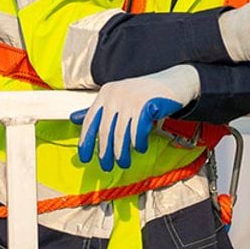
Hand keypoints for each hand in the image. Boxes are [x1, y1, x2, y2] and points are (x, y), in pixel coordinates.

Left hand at [70, 65, 199, 171]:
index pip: (90, 121)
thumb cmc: (146, 93)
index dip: (86, 142)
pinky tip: (140, 147)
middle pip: (105, 131)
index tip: (85, 158)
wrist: (176, 82)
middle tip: (107, 166)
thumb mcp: (120, 97)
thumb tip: (73, 118)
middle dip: (105, 152)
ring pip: (121, 134)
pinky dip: (138, 143)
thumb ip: (99, 109)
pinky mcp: (146, 104)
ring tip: (124, 162)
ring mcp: (131, 98)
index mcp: (106, 92)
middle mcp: (116, 94)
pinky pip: (138, 131)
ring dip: (122, 152)